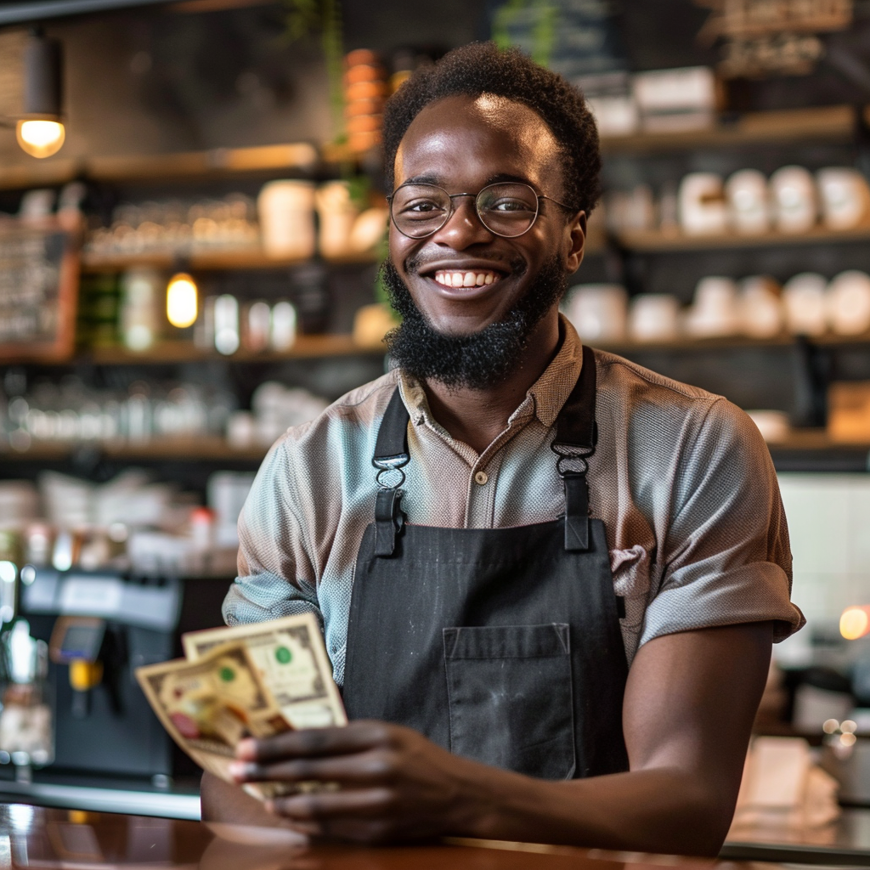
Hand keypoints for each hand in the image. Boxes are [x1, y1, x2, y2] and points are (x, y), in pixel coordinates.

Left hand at [229, 721, 481, 843]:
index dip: (277, 743)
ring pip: (316, 804)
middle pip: (309, 770)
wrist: (458, 794)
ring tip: (258, 794)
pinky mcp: (378, 832)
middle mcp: (377, 767)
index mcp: (378, 735)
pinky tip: (287, 813)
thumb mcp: (387, 733)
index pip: (315, 740)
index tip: (248, 744)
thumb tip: (297, 741)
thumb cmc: (418, 758)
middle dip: (267, 770)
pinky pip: (331, 828)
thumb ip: (347, 737)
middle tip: (239, 769)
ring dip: (280, 800)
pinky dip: (304, 821)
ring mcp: (378, 803)